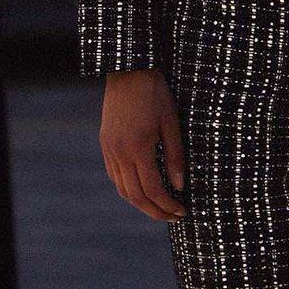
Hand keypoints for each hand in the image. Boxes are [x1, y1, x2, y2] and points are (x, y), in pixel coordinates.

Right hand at [100, 69, 186, 221]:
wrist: (128, 70)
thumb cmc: (155, 94)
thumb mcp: (172, 124)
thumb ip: (176, 157)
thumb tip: (180, 186)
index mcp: (138, 148)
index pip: (154, 189)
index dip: (169, 205)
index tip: (183, 211)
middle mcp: (120, 152)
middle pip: (136, 196)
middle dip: (156, 212)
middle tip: (174, 217)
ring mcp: (110, 149)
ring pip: (123, 190)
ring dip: (142, 204)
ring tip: (161, 209)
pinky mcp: (106, 145)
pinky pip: (115, 177)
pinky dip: (129, 190)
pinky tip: (144, 191)